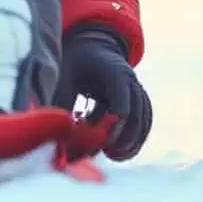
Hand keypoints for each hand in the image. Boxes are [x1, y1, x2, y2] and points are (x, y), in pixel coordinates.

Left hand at [53, 25, 152, 160]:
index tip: (103, 144)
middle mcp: (131, 80)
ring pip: (144, 119)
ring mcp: (136, 89)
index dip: (115, 127)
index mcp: (115, 72)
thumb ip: (63, 103)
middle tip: (108, 153)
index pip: (123, 104)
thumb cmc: (73, 62)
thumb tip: (58, 135)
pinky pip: (143, 120)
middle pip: (138, 114)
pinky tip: (121, 152)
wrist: (89, 45)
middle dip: (125, 137)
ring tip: (115, 156)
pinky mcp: (136, 98)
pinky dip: (136, 137)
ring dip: (133, 140)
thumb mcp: (64, 77)